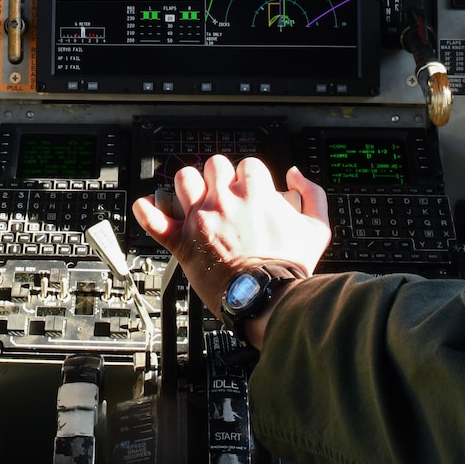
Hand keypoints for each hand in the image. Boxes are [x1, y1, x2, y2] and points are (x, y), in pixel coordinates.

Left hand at [132, 156, 330, 322]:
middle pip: (214, 165)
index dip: (250, 176)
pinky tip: (148, 206)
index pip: (248, 165)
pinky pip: (154, 220)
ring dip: (189, 186)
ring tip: (195, 198)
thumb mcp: (317, 228)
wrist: (266, 298)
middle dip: (220, 177)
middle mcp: (224, 201)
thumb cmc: (288, 268)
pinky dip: (147, 211)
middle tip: (225, 194)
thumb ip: (312, 194)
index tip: (251, 190)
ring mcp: (200, 219)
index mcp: (255, 193)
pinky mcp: (183, 242)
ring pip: (183, 180)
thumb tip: (296, 175)